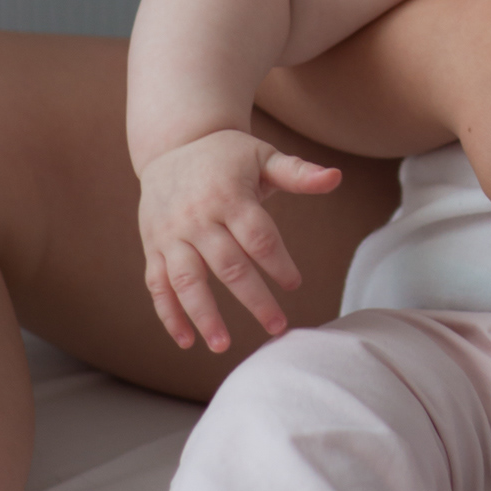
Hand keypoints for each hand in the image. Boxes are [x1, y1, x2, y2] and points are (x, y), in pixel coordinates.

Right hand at [137, 129, 341, 351]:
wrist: (173, 144)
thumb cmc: (228, 155)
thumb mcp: (264, 156)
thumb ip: (298, 172)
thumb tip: (336, 177)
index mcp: (230, 196)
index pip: (258, 236)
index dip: (278, 263)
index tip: (295, 284)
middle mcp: (198, 218)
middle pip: (228, 265)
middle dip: (253, 299)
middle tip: (277, 327)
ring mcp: (172, 235)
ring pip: (187, 280)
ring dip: (204, 315)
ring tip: (223, 346)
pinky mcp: (154, 247)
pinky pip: (157, 285)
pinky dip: (169, 314)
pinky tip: (186, 341)